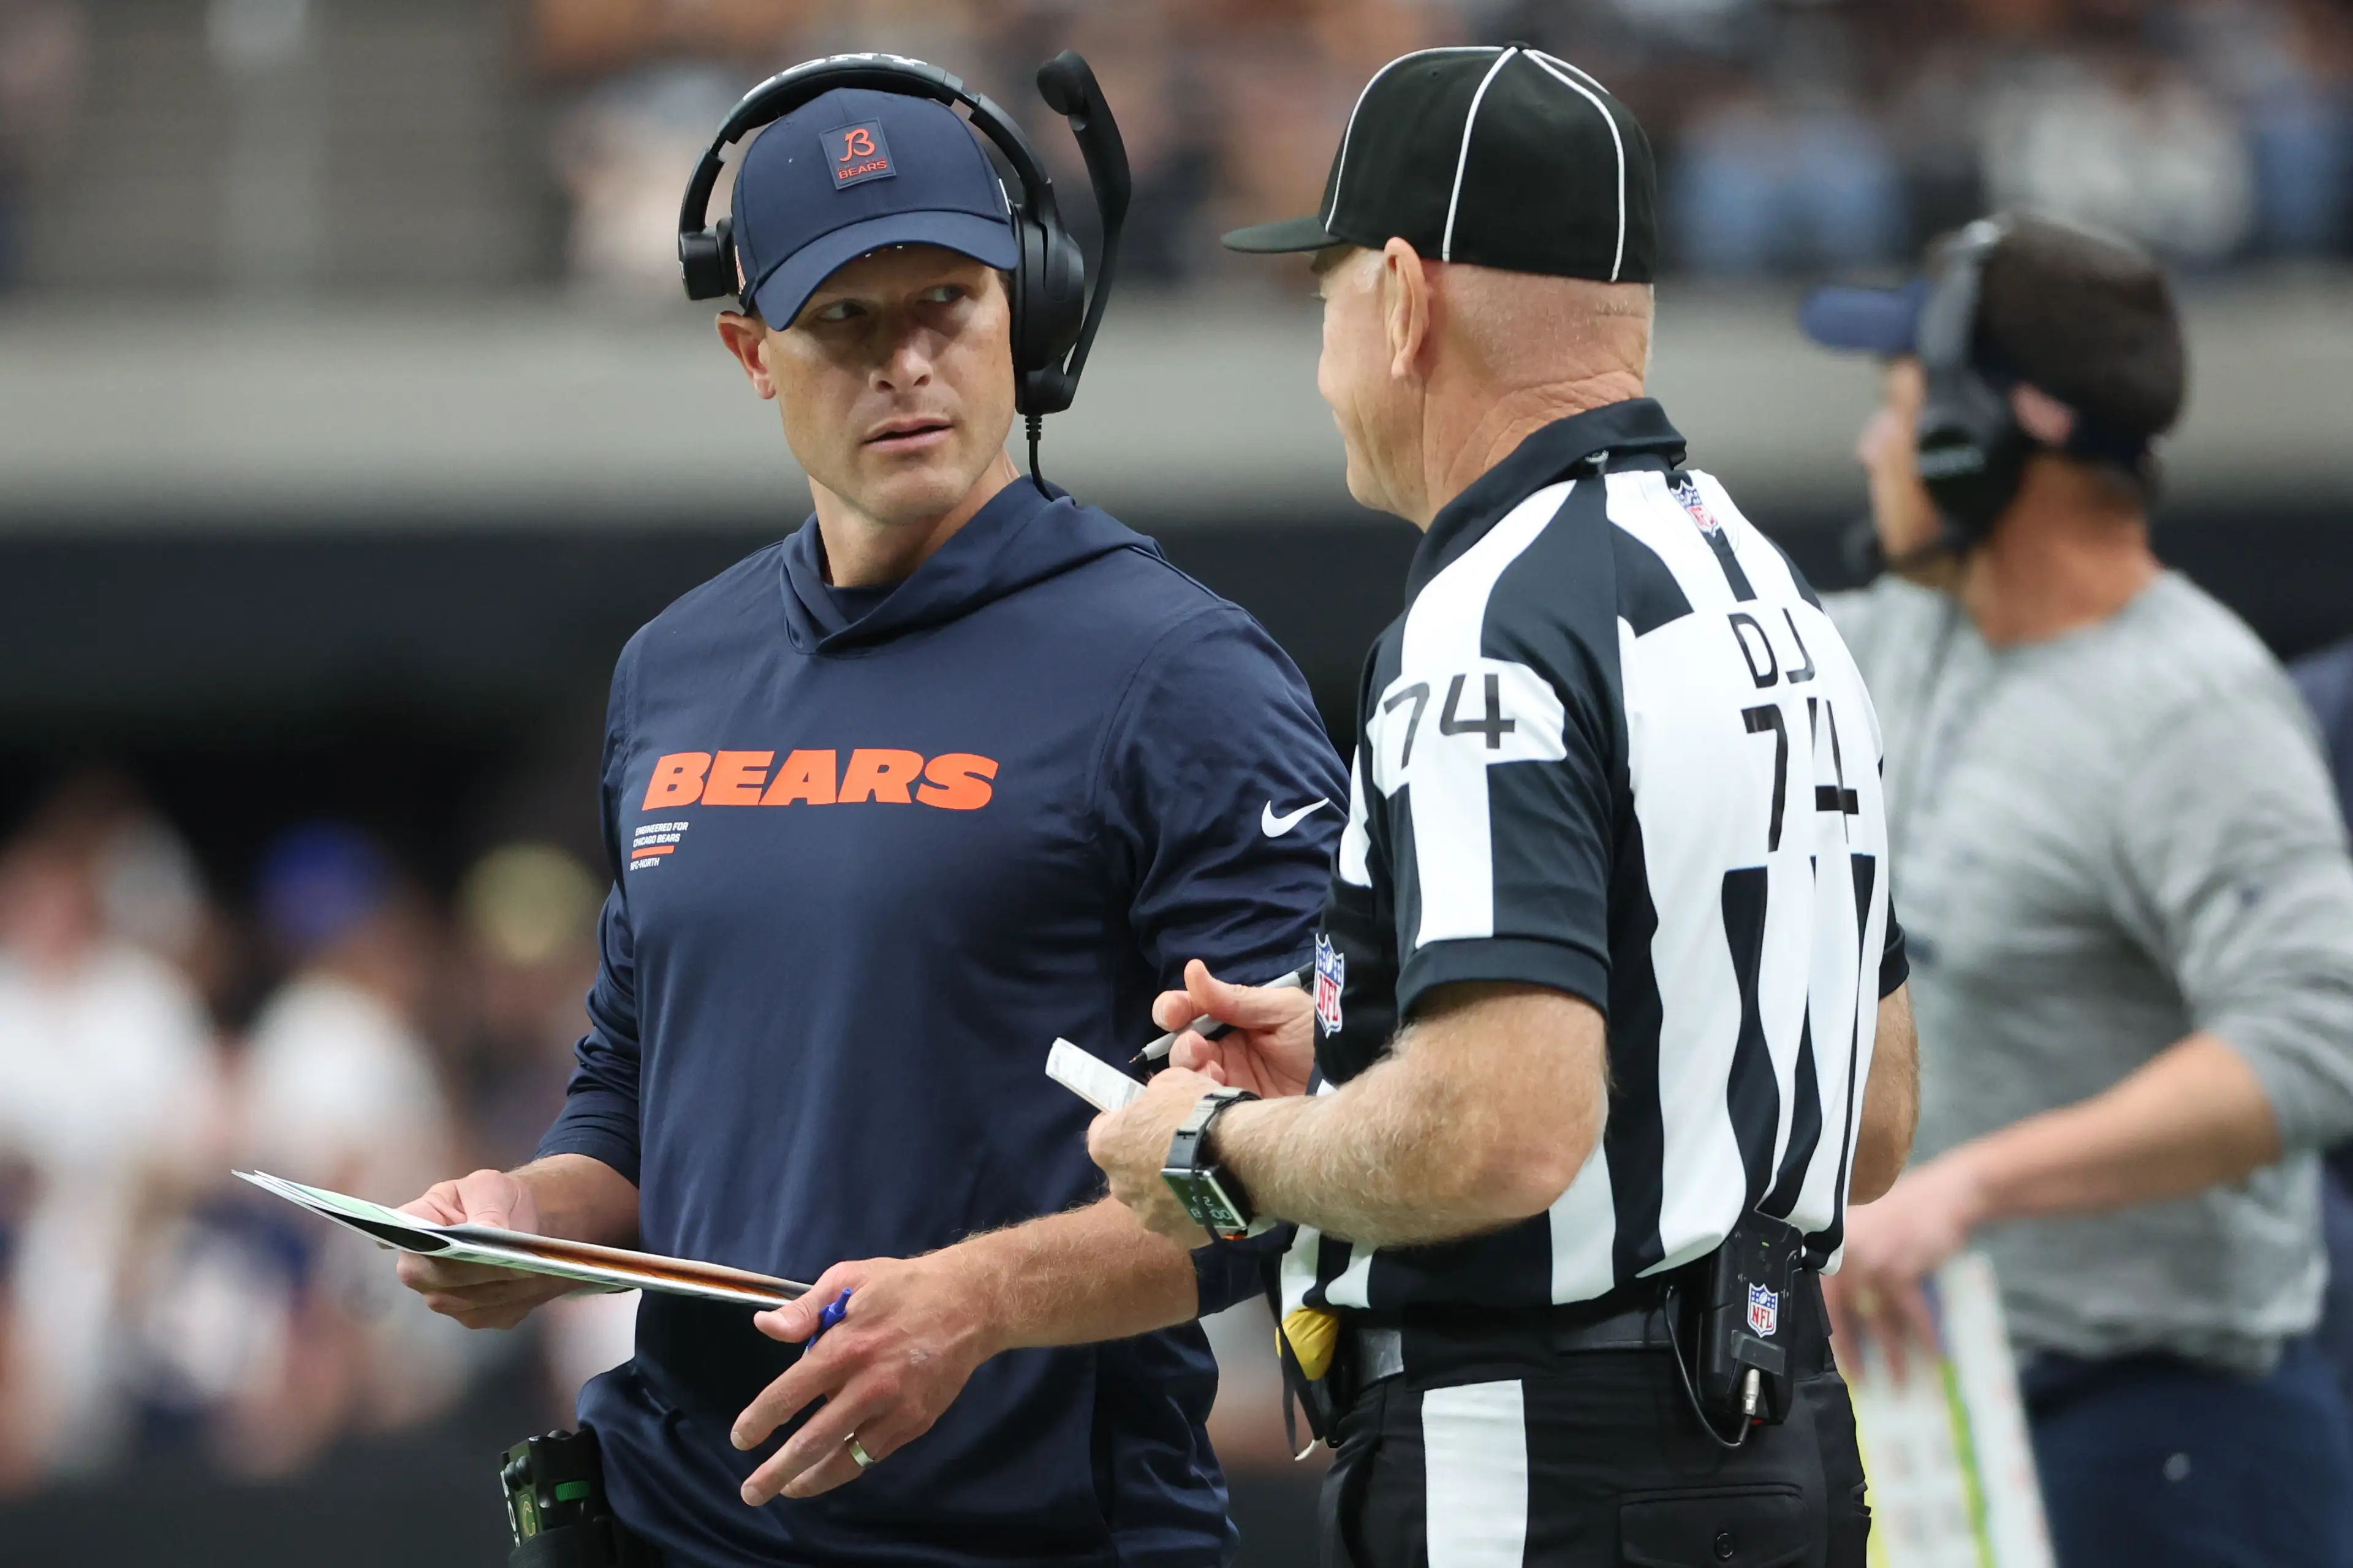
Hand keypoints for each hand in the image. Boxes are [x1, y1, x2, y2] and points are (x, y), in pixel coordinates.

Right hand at [394, 1169, 574, 1329]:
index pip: (410, 1240)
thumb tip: (485, 1231)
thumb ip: (485, 1206)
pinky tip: (541, 1279)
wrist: (515, 1221)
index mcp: (413, 1226)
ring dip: (507, 1286)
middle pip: (443, 1280)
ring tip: (539, 1266)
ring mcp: (442, 1298)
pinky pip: (495, 1312)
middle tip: (521, 1261)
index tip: (471, 1242)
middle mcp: (418, 1269)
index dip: (436, 1246)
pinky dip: (520, 1297)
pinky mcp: (473, 1316)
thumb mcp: (490, 1186)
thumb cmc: (494, 1198)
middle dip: (484, 1271)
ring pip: (473, 1300)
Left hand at [732, 1253, 1004, 1502]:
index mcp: (846, 1347)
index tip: (741, 1439)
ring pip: (846, 1459)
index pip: (789, 1394)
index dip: (759, 1421)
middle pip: (813, 1441)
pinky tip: (829, 1469)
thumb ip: (804, 1308)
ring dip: (811, 1480)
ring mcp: (896, 1409)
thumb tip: (764, 1326)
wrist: (971, 1304)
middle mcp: (869, 1386)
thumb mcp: (850, 1279)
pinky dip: (848, 1466)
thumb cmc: (903, 1286)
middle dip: (777, 1471)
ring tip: (787, 1491)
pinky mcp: (917, 1422)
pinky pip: (874, 1454)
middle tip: (750, 1492)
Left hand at [1087, 1067, 1218, 1246]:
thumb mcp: (1171, 1082)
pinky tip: (1214, 1194)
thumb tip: (1156, 1100)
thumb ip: (1154, 1095)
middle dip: (1146, 1160)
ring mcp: (1147, 1216)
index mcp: (1107, 1147)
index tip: (1147, 1119)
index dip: (1125, 1122)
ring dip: (1168, 1188)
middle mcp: (1118, 1187)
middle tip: (1179, 1147)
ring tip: (1201, 1174)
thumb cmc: (1197, 1113)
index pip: (1102, 1131)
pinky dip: (1191, 1208)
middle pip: (1127, 1170)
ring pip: (1153, 1199)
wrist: (1240, 1157)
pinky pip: (1180, 1219)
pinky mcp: (1177, 1237)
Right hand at [1154, 960, 1315, 1099]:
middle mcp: (1225, 1050)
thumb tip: (1191, 971)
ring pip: (1187, 1076)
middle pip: (1181, 1046)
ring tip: (1213, 1072)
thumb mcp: (1281, 1010)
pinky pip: (1203, 1103)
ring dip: (1190, 1071)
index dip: (1173, 1009)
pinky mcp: (1234, 1110)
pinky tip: (1219, 1091)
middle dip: (1182, 1045)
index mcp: (1233, 1019)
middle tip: (1198, 1049)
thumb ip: (1234, 998)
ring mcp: (1228, 1081)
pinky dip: (1201, 1096)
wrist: (1347, 1079)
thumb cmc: (1318, 1037)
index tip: (1171, 1013)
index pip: (1190, 1010)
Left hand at [1823, 1150, 1989, 1378]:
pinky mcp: (1901, 1269)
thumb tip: (1837, 1317)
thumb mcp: (1866, 1231)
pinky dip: (1923, 1337)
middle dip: (1849, 1351)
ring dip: (1890, 1354)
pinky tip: (1933, 1356)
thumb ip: (1847, 1261)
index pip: (1815, 1291)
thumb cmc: (1905, 1216)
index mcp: (1830, 1242)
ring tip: (1899, 1382)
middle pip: (1838, 1312)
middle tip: (1858, 1381)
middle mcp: (1843, 1252)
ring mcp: (1871, 1261)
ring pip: (1876, 1319)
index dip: (1819, 1327)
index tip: (1823, 1358)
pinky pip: (1909, 1314)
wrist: (1946, 1194)